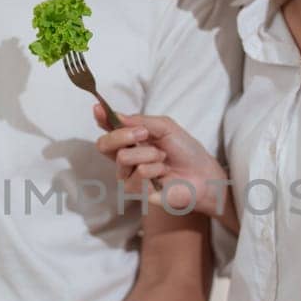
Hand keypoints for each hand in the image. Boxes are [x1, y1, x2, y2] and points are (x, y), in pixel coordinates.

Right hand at [92, 106, 227, 216]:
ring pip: (123, 158)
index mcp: (130, 140)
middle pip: (104, 144)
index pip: (108, 129)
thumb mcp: (165, 127)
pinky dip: (155, 169)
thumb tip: (116, 116)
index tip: (98, 108)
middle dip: (122, 135)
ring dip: (149, 154)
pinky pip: (138, 173)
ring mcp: (128, 175)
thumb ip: (140, 121)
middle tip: (143, 134)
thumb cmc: (185, 150)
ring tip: (163, 159)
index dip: (100, 118)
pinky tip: (163, 174)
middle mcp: (124, 157)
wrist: (201, 173)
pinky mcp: (136, 191)